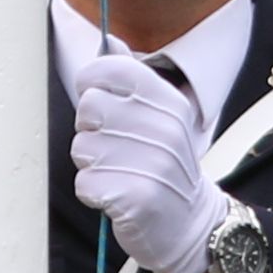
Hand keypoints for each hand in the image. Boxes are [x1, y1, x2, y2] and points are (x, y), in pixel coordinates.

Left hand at [57, 7, 235, 272]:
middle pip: (89, 108)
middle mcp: (163, 128)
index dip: (91, 83)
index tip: (97, 101)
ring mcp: (152, 163)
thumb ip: (132, 88)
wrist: (191, 225)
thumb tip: (102, 47)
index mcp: (169, 101)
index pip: (112, 69)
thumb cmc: (163, 168)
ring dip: (91, 165)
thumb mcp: (162, 120)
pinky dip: (93, 193)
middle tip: (112, 148)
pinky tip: (115, 196)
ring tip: (118, 173)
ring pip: (82, 147)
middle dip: (90, 130)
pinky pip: (85, 183)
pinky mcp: (136, 197)